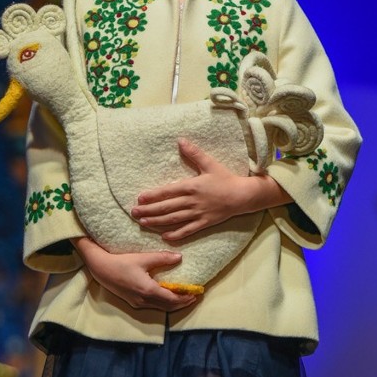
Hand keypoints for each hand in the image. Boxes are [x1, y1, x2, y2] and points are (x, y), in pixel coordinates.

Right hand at [75, 237, 197, 310]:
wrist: (100, 268)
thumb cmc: (121, 262)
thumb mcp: (143, 258)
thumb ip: (162, 258)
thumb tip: (180, 257)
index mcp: (148, 291)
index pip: (173, 299)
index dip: (186, 298)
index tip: (196, 293)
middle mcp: (144, 301)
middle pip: (169, 307)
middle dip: (183, 303)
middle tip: (194, 296)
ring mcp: (138, 303)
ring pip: (161, 308)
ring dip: (174, 304)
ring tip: (184, 297)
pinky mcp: (133, 302)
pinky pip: (154, 306)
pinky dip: (164, 303)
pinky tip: (167, 295)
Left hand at [131, 139, 288, 240]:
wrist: (242, 196)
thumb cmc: (225, 178)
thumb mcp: (209, 163)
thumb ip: (194, 153)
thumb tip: (180, 140)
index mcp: (191, 186)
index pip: (167, 192)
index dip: (152, 195)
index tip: (139, 198)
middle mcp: (192, 201)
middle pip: (166, 207)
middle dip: (149, 210)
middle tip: (134, 213)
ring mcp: (198, 214)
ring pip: (173, 219)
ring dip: (157, 221)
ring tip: (143, 223)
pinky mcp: (204, 223)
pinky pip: (187, 230)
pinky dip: (176, 234)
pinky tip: (164, 236)